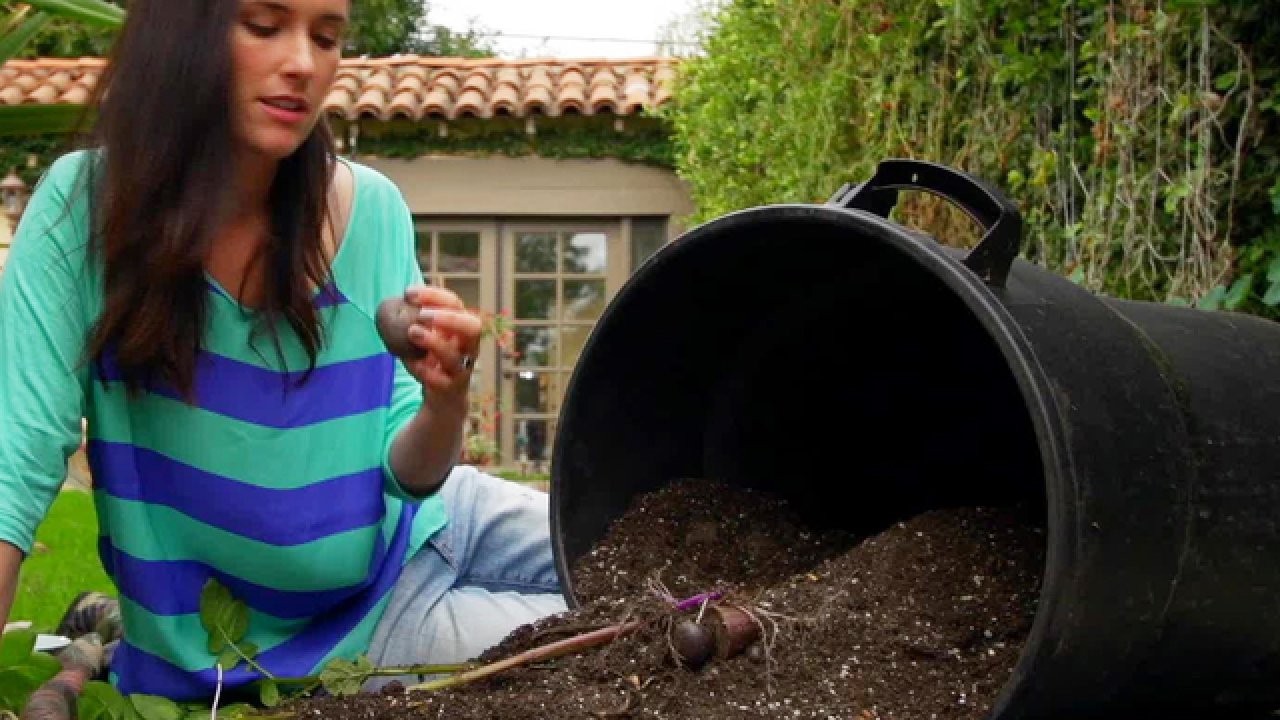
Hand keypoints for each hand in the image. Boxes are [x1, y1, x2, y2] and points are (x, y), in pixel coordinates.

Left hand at [400, 285, 482, 407]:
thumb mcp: (429, 335)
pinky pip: (440, 380)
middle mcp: (467, 347)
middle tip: (422, 315)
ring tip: (412, 333)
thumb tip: (392, 303)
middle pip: (472, 327)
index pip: (455, 304)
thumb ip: (417, 321)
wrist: (445, 395)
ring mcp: (460, 368)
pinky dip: (424, 370)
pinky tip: (410, 362)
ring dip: (433, 342)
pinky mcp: (450, 388)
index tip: (408, 294)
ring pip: (454, 356)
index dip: (434, 296)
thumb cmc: (434, 358)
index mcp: (462, 328)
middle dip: (448, 318)